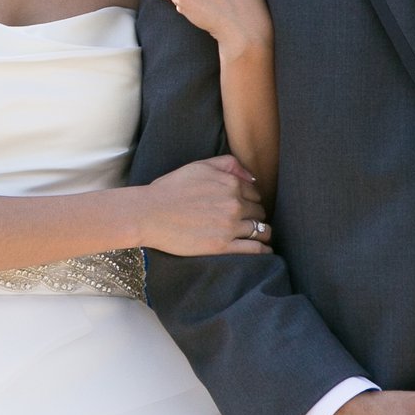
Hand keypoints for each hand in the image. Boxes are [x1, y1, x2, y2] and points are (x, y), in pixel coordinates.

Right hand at [138, 155, 268, 257]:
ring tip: (260, 236)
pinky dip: (264, 249)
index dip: (251, 200)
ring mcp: (229, 226)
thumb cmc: (170, 189)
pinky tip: (265, 250)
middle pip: (259, 211)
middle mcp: (234, 204)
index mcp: (230, 184)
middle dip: (255, 215)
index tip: (246, 206)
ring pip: (260, 229)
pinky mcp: (222, 246)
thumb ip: (227, 164)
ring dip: (262, 232)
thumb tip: (251, 176)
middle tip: (248, 221)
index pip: (255, 193)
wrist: (149, 213)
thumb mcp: (198, 166)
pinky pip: (255, 248)